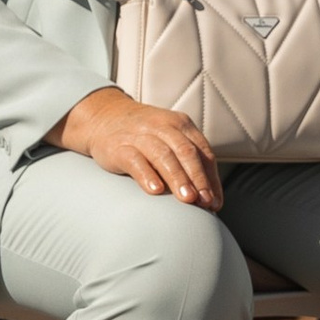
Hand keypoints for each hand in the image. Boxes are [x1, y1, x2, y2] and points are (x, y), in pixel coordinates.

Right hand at [56, 86, 223, 209]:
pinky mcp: (119, 146)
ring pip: (164, 156)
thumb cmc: (145, 136)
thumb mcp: (170, 139)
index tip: (215, 202)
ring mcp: (140, 135)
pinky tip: (155, 190)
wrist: (104, 117)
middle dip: (198, 178)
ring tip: (188, 199)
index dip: (211, 178)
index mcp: (181, 125)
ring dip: (178, 178)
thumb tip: (209, 200)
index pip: (203, 152)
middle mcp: (163, 127)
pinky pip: (135, 160)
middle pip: (186, 152)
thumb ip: (187, 163)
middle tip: (205, 202)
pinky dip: (147, 175)